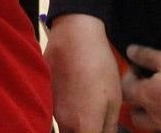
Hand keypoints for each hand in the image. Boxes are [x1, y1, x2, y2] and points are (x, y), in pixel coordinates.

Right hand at [44, 14, 121, 132]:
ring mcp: (51, 108)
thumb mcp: (115, 99)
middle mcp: (64, 122)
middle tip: (95, 122)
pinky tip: (75, 92)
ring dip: (75, 124)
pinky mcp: (45, 94)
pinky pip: (55, 111)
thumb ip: (110, 126)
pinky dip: (66, 109)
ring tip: (87, 104)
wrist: (75, 36)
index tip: (101, 130)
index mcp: (84, 126)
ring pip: (64, 127)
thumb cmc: (98, 66)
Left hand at [120, 45, 160, 132]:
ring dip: (153, 117)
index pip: (124, 89)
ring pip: (151, 127)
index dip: (129, 78)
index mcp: (146, 96)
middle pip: (134, 114)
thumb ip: (147, 56)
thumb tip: (130, 51)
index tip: (140, 69)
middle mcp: (154, 117)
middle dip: (138, 103)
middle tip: (150, 89)